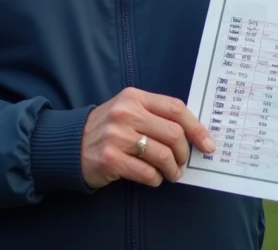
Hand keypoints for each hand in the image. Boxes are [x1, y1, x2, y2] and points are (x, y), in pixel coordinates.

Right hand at [80, 87, 215, 188]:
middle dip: (184, 153)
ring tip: (171, 174)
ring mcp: (117, 136)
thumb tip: (193, 134)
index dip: (197, 128)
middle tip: (182, 163)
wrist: (69, 145)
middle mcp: (126, 113)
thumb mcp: (128, 111)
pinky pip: (147, 173)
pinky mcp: (110, 159)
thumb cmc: (107, 128)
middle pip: (173, 134)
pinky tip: (153, 178)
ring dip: (172, 170)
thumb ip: (155, 116)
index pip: (176, 109)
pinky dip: (156, 179)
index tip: (208, 144)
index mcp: (134, 97)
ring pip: (163, 155)